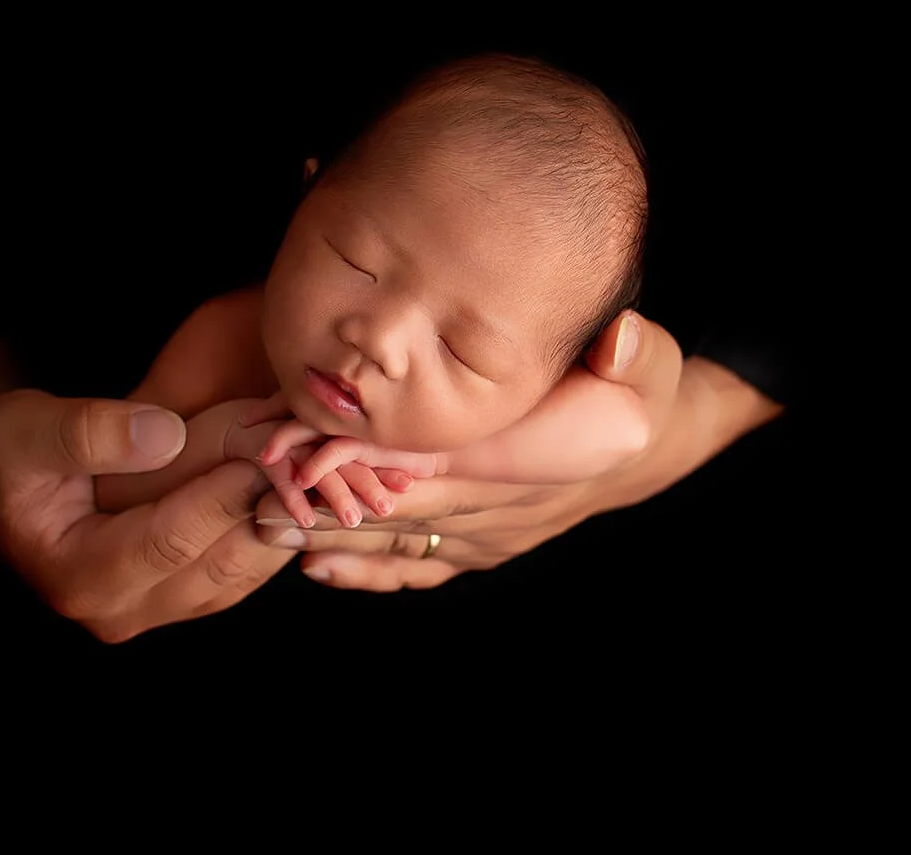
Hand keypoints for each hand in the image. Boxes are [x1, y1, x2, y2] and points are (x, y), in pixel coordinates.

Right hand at [0, 387, 294, 641]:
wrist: (4, 475)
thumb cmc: (9, 449)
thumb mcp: (28, 429)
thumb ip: (89, 433)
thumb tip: (163, 436)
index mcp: (80, 578)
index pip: (170, 541)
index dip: (222, 495)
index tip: (267, 451)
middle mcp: (122, 611)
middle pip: (220, 563)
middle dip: (269, 508)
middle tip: (313, 457)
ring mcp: (157, 608)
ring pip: (245, 570)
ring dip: (285, 520)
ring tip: (317, 467)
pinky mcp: (185, 594)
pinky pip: (247, 566)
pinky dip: (275, 524)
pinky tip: (300, 483)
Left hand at [252, 310, 745, 590]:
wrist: (654, 446)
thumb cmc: (644, 393)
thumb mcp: (651, 363)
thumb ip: (632, 351)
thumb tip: (621, 340)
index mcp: (529, 459)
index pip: (436, 458)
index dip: (369, 456)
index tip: (306, 452)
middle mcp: (504, 509)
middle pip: (401, 506)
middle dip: (328, 505)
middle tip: (256, 500)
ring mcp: (493, 536)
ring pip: (403, 541)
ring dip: (335, 539)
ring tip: (266, 533)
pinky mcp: (486, 548)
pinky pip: (423, 566)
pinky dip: (373, 569)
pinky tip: (321, 570)